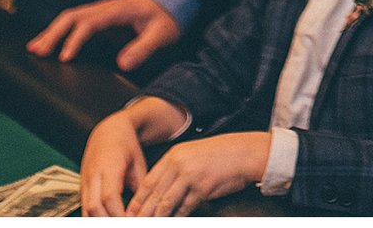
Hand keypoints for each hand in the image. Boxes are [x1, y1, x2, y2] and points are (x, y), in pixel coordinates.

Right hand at [28, 0, 182, 72]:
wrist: (171, 1)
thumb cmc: (166, 17)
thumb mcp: (162, 33)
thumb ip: (144, 48)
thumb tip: (122, 64)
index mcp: (118, 10)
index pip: (90, 23)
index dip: (75, 40)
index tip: (65, 58)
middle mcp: (105, 8)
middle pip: (73, 17)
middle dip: (53, 33)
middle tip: (37, 52)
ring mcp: (101, 12)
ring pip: (70, 18)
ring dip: (52, 32)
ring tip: (34, 49)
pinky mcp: (100, 19)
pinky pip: (75, 24)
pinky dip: (60, 32)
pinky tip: (49, 44)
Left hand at [129, 132, 269, 217]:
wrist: (243, 153)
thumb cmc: (218, 155)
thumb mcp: (191, 156)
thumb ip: (174, 171)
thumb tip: (157, 192)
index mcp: (174, 156)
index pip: (148, 182)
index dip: (137, 200)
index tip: (129, 213)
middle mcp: (179, 165)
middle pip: (153, 194)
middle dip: (142, 213)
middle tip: (134, 223)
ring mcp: (190, 176)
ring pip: (166, 203)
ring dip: (156, 218)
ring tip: (150, 225)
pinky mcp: (202, 188)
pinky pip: (185, 208)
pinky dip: (177, 218)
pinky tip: (173, 222)